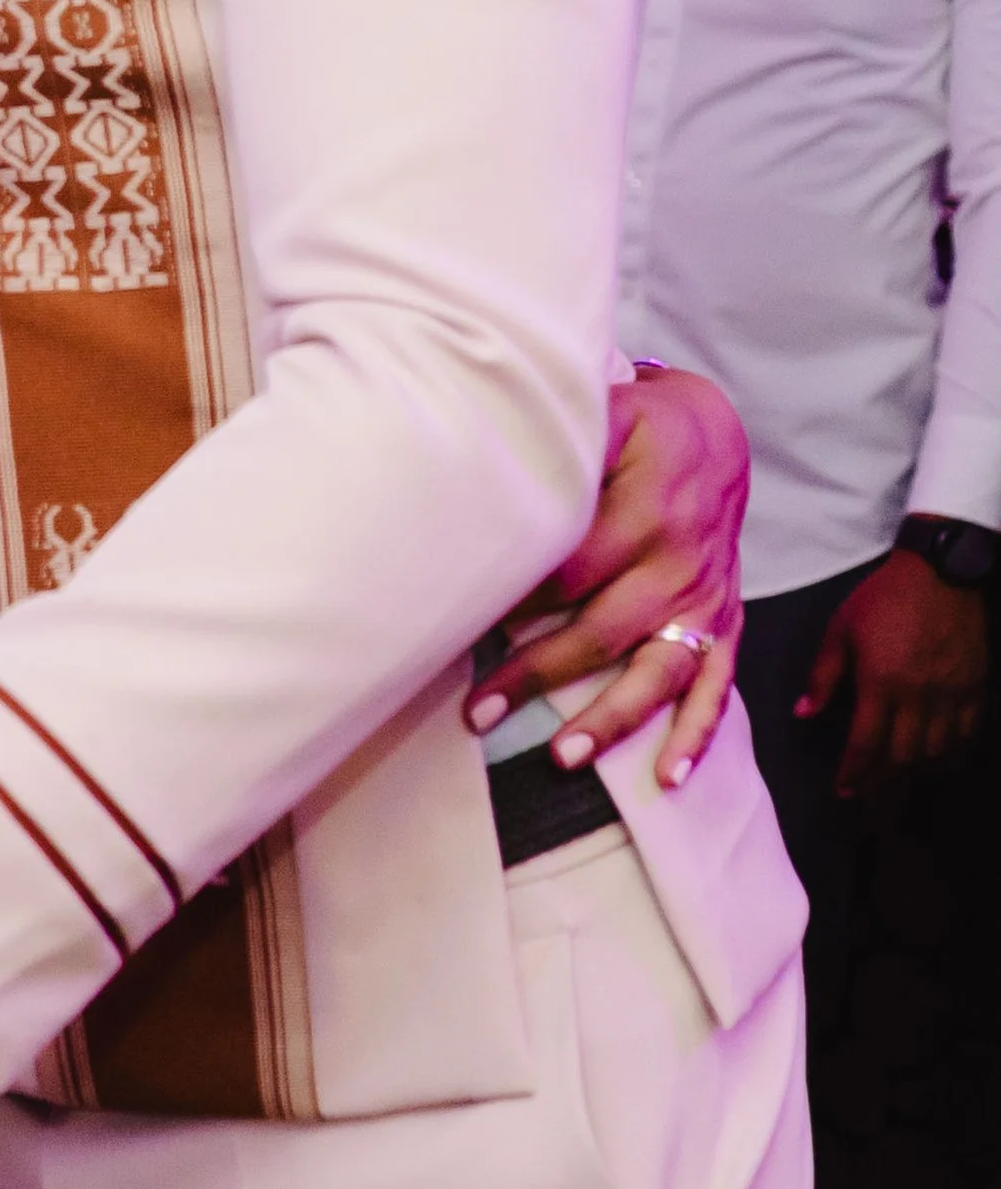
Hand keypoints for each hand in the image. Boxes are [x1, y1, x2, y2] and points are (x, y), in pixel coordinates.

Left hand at [466, 368, 746, 786]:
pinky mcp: (726, 621)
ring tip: (562, 756)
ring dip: (611, 718)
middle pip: (603, 627)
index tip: (461, 631)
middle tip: (479, 711)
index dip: (516, 602)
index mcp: (647, 506)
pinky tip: (668, 776)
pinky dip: (697, 734)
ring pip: (660, 669)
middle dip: (538, 674)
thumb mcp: (608, 412)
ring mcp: (707, 597)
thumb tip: (487, 463)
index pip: (570, 567)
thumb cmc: (640, 429)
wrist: (715, 437)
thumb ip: (561, 440)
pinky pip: (717, 685)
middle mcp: (680, 559)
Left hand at [798, 550, 987, 795]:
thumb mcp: (840, 630)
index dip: (854, 774)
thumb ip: (822, 675)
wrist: (941, 571)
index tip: (843, 791)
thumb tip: (802, 714)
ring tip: (897, 790)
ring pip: (936, 752)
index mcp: (881, 682)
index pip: (866, 744)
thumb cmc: (883, 598)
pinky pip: (966, 733)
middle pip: (902, 758)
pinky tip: (938, 765)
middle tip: (869, 804)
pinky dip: (951, 756)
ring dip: (915, 776)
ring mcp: (951, 693)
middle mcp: (919, 695)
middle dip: (883, 787)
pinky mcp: (975, 686)